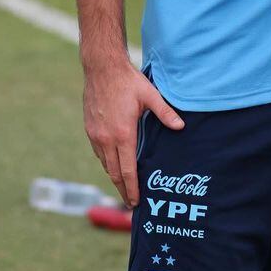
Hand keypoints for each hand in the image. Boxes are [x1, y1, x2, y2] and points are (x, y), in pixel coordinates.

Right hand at [82, 59, 183, 205]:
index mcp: (123, 134)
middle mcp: (106, 138)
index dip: (132, 188)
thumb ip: (166, 113)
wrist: (101, 68)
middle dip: (123, 189)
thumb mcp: (151, 96)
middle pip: (114, 173)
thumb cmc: (128, 81)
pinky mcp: (89, 129)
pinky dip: (107, 162)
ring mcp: (95, 134)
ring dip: (114, 176)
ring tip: (124, 187)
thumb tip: (181, 127)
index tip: (135, 202)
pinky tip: (114, 163)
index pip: (127, 170)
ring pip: (105, 164)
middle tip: (131, 203)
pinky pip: (98, 152)